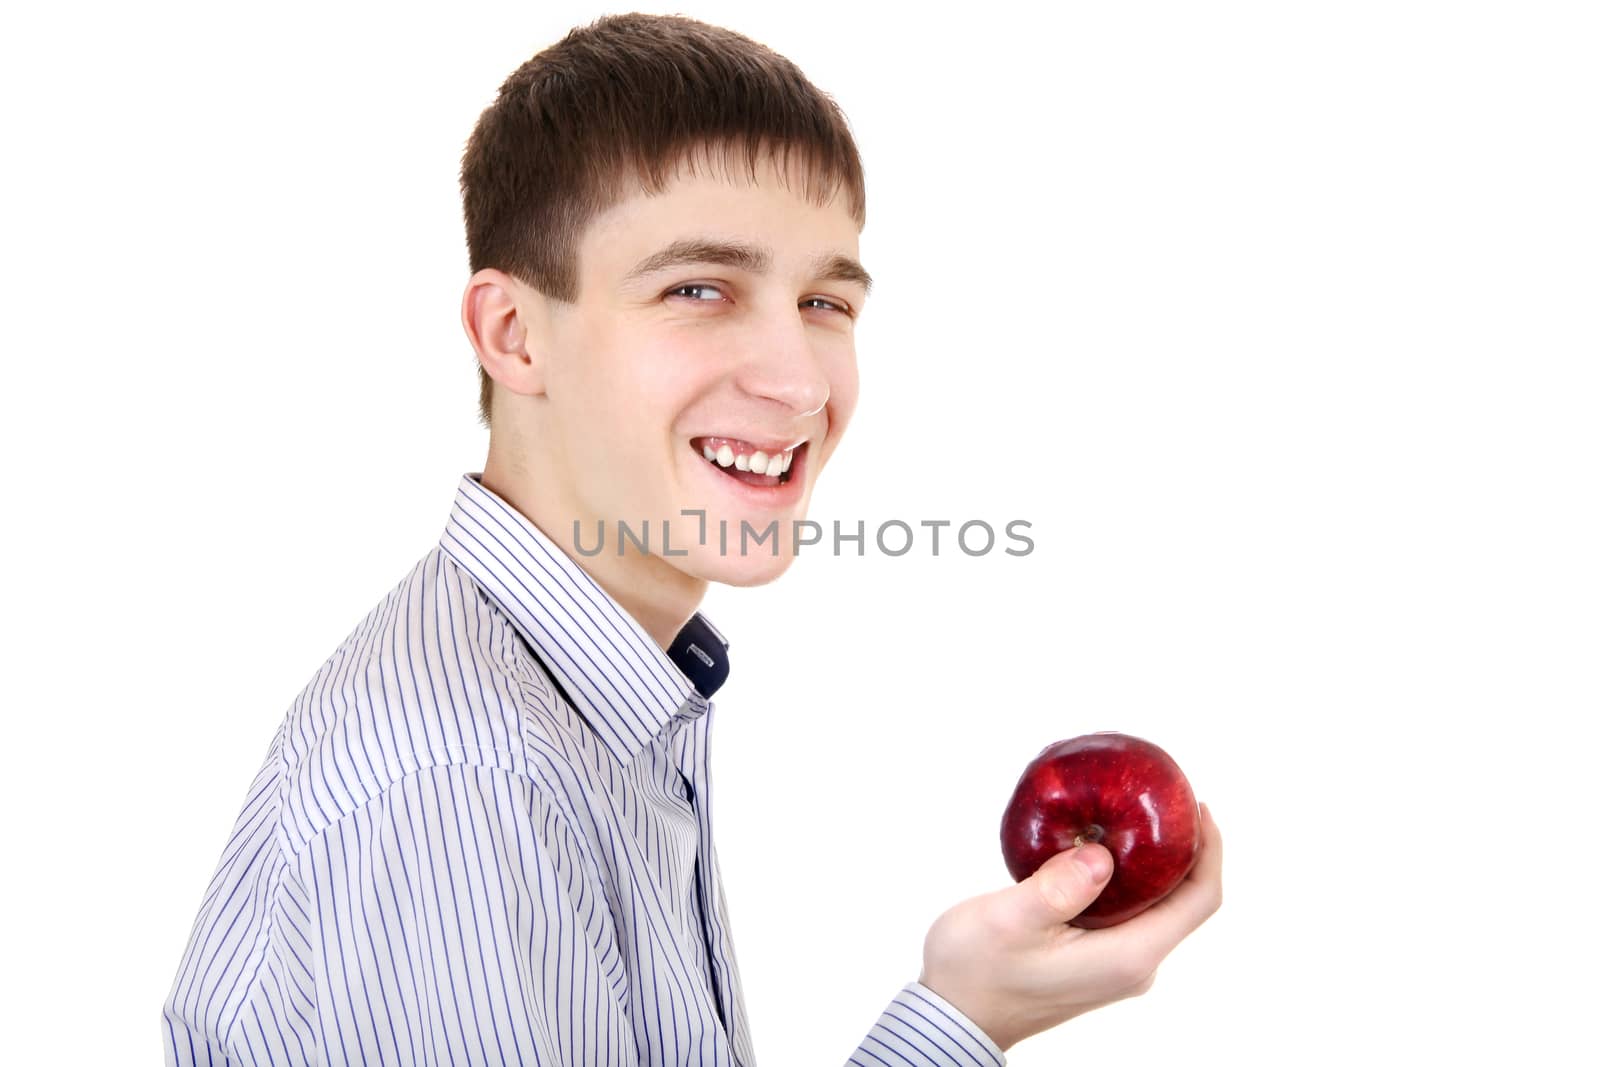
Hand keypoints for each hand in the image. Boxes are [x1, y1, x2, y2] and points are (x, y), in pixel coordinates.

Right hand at [918, 803, 1222, 1051]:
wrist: (952, 1016)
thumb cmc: (975, 972)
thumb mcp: (1010, 920)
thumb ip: (1059, 887)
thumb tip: (1101, 854)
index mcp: (1126, 956)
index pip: (1198, 901)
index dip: (1210, 851)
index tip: (1197, 806)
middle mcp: (1133, 965)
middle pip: (1185, 902)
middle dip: (1185, 850)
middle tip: (1163, 800)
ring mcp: (1116, 965)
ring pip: (1158, 906)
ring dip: (1156, 863)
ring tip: (1133, 815)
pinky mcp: (1096, 961)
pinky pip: (1130, 913)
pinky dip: (1129, 878)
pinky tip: (1099, 848)